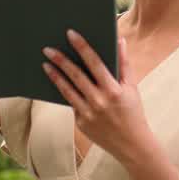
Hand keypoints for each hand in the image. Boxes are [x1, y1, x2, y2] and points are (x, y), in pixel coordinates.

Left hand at [42, 32, 151, 162]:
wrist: (132, 145)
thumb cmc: (133, 112)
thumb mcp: (132, 88)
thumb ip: (125, 64)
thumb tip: (120, 41)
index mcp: (113, 90)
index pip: (95, 63)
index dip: (82, 47)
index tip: (71, 34)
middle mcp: (99, 102)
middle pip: (76, 76)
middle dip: (61, 60)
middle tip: (48, 49)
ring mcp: (88, 114)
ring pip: (67, 90)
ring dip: (55, 76)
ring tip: (45, 64)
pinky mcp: (80, 123)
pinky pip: (71, 103)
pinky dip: (64, 92)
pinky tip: (57, 82)